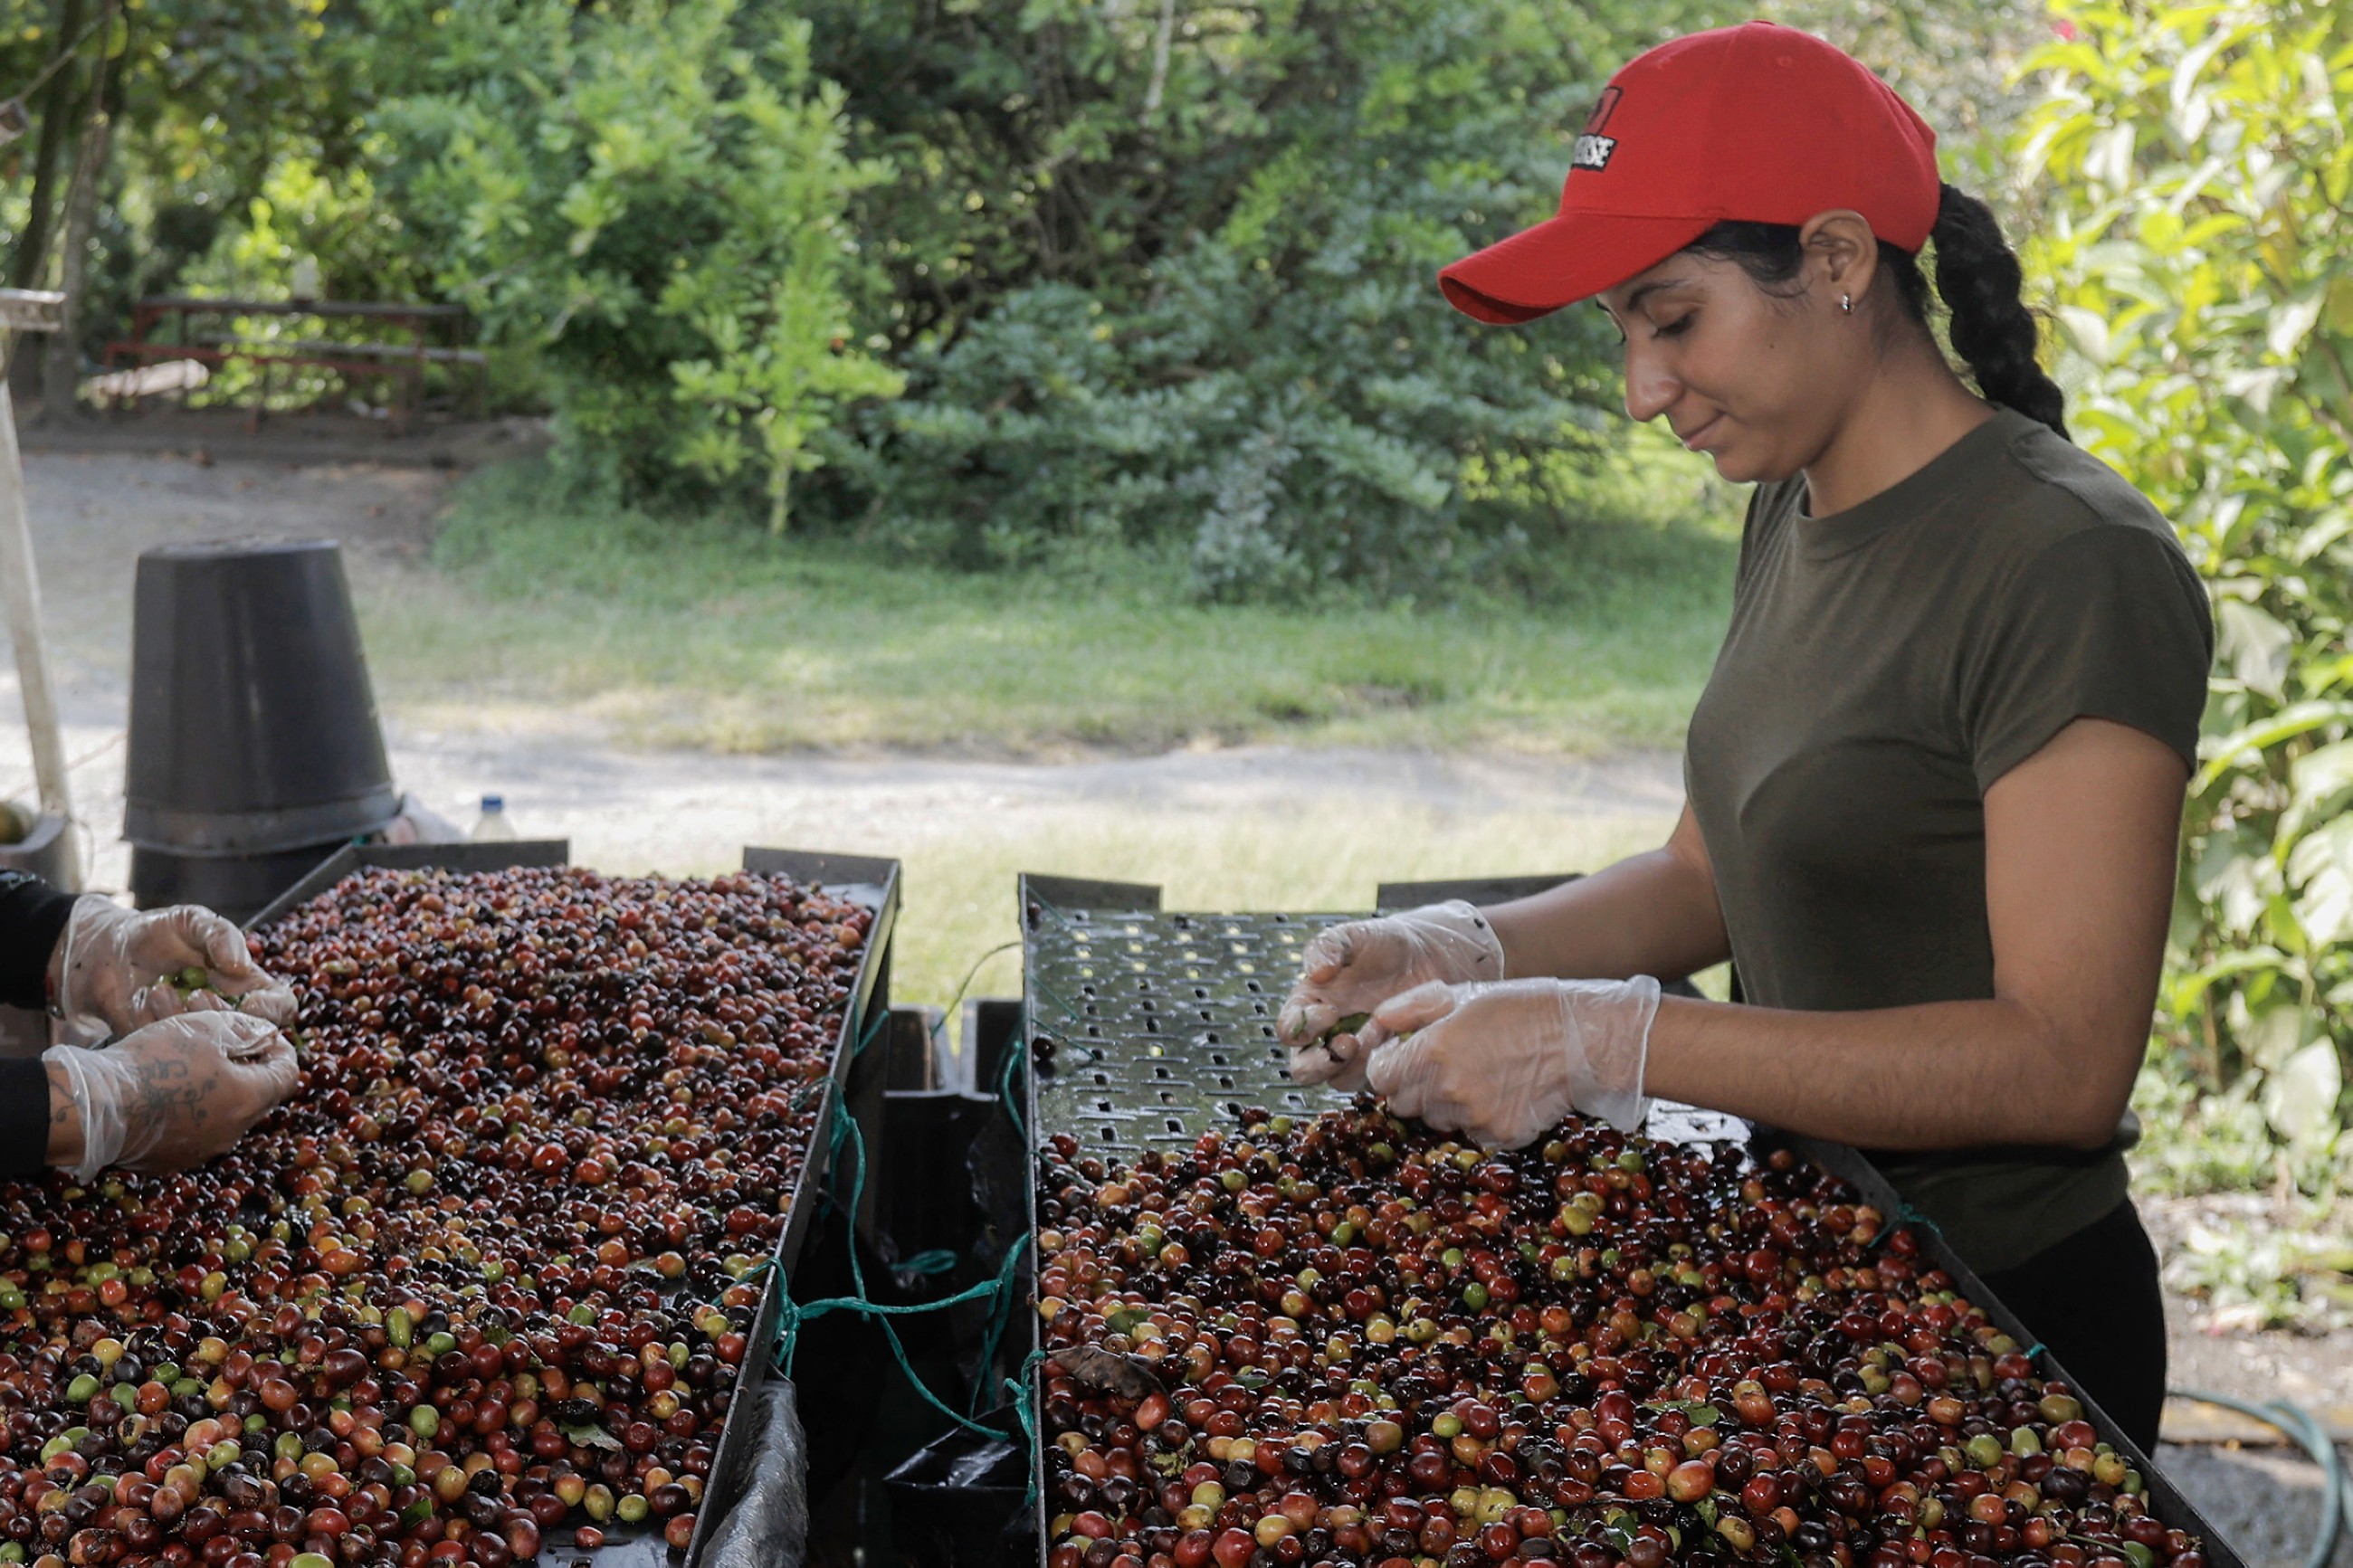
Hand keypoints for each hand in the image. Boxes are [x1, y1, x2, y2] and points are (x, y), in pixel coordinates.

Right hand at [43, 1012, 301, 1182]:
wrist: (94, 1108)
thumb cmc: (154, 1062)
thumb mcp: (204, 1029)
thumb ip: (243, 1031)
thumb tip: (262, 1035)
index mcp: (249, 1100)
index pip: (287, 1075)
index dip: (280, 1050)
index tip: (266, 1035)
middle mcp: (232, 1133)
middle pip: (257, 1096)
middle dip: (248, 1068)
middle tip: (228, 1047)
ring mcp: (201, 1151)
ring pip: (224, 1114)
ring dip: (217, 1089)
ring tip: (191, 1065)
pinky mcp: (170, 1161)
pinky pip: (193, 1131)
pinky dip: (191, 1110)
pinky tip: (168, 1091)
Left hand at [51, 898, 299, 1034]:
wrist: (106, 951)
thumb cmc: (158, 933)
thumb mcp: (191, 921)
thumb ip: (220, 934)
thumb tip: (241, 966)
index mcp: (246, 984)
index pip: (280, 1005)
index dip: (273, 1009)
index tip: (251, 1003)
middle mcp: (227, 1013)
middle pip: (250, 1035)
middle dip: (225, 1019)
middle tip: (196, 996)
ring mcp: (197, 1033)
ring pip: (210, 1047)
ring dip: (185, 1017)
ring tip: (160, 990)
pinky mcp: (164, 1045)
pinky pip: (170, 1048)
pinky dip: (156, 1023)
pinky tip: (142, 1000)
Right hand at [1279, 902, 1503, 1086]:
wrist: (1428, 958)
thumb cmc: (1385, 945)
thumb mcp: (1355, 936)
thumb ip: (1329, 945)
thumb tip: (1315, 972)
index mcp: (1309, 1005)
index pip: (1290, 1029)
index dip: (1303, 1027)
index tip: (1329, 1012)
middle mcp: (1326, 1036)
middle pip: (1304, 1069)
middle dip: (1322, 1062)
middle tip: (1350, 1042)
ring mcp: (1354, 1055)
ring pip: (1340, 1079)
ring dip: (1358, 1063)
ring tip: (1384, 1032)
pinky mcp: (1382, 1066)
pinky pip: (1377, 1081)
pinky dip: (1387, 1068)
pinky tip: (1403, 1042)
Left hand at [1362, 975, 1659, 1146]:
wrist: (1582, 1038)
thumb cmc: (1521, 1007)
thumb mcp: (1460, 994)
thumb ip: (1408, 1009)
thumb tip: (1375, 1026)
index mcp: (1431, 1052)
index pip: (1379, 1077)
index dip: (1389, 1064)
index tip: (1404, 1054)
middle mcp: (1447, 1091)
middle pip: (1403, 1103)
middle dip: (1414, 1084)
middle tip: (1445, 1061)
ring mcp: (1474, 1119)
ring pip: (1437, 1119)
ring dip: (1446, 1102)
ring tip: (1479, 1073)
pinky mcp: (1500, 1137)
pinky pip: (1471, 1133)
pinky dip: (1479, 1117)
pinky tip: (1502, 1091)